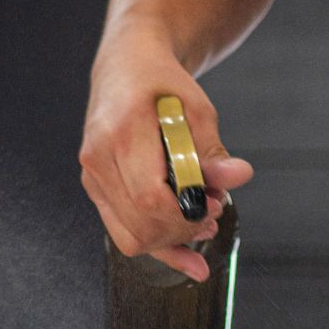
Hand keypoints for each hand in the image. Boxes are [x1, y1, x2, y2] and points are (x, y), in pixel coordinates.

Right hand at [79, 29, 253, 281]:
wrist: (127, 68)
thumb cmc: (161, 84)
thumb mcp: (197, 108)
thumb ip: (212, 150)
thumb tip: (236, 177)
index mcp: (121, 130)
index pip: (149, 196)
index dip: (186, 213)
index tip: (214, 205)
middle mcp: (97, 156)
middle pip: (140, 222)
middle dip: (184, 228)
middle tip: (215, 210)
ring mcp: (92, 175)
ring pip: (129, 236)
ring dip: (172, 240)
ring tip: (204, 222)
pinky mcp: (95, 187)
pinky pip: (123, 233)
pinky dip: (158, 249)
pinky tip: (189, 260)